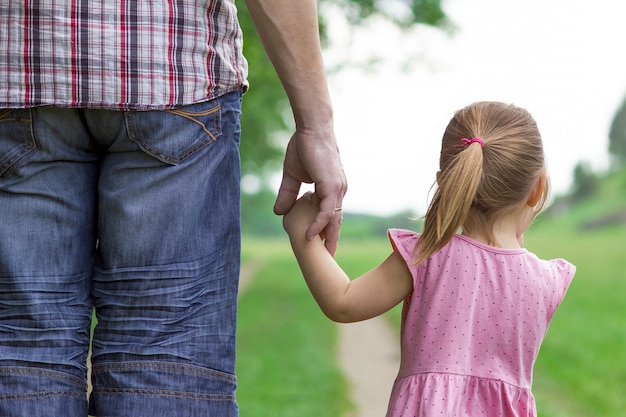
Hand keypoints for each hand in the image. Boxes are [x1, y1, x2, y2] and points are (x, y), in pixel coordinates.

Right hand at [274, 127, 346, 254]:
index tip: (322, 246)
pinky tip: (311, 236)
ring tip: (323, 255)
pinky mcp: (332, 185)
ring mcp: (337, 189)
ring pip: (332, 219)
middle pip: (335, 221)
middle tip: (328, 259)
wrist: (312, 128)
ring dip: (327, 237)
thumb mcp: (293, 176)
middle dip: (331, 240)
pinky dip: (319, 224)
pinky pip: (326, 211)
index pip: (330, 215)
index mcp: (331, 189)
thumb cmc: (304, 147)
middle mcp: (338, 191)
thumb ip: (288, 194)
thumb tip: (279, 212)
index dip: (326, 230)